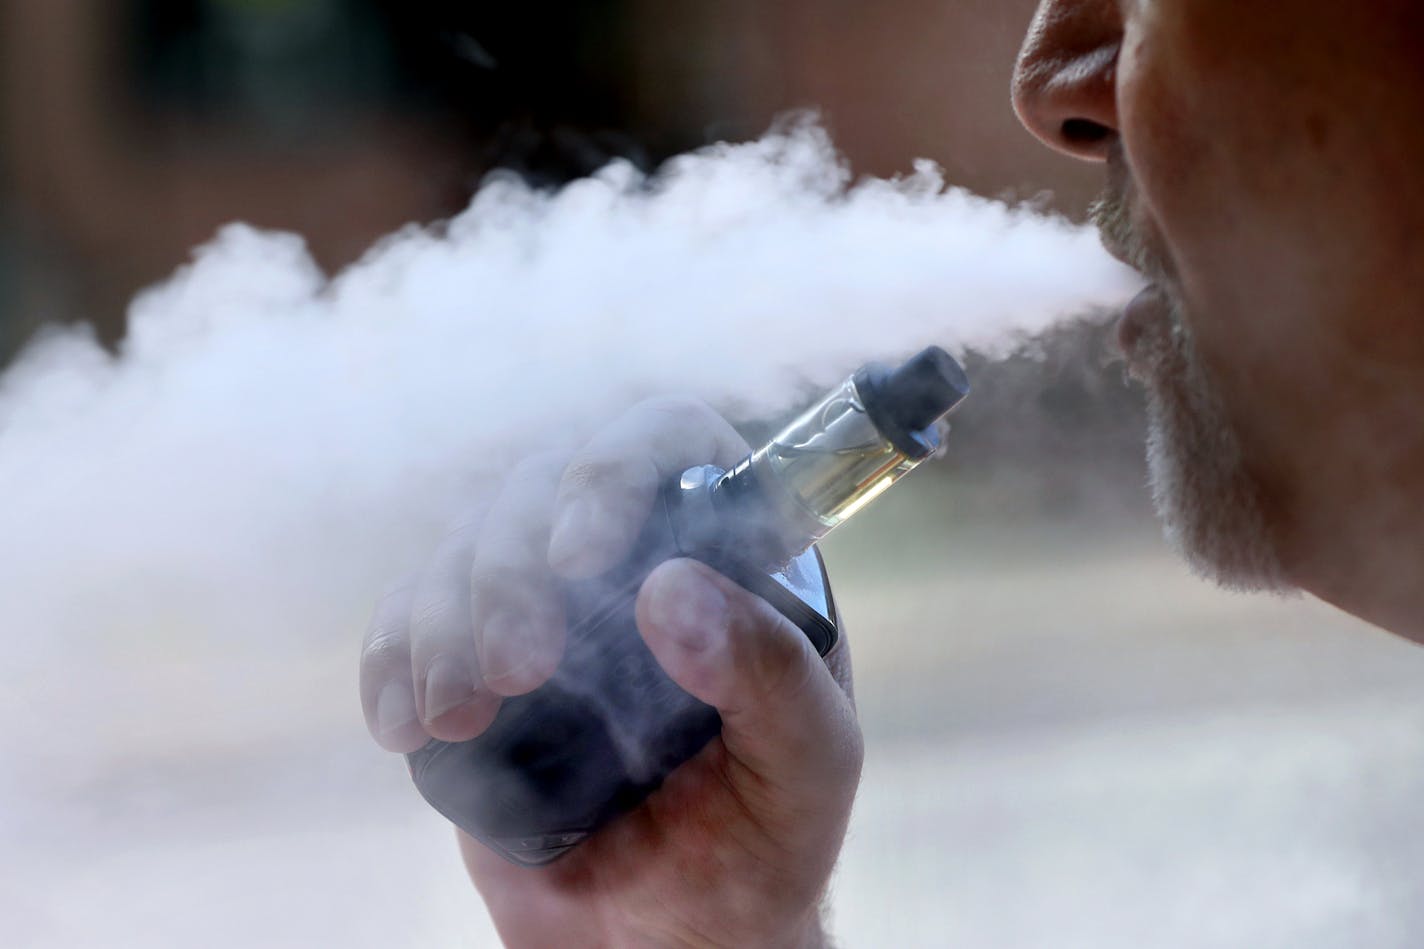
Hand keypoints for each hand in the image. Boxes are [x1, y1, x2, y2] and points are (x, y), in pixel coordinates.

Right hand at [360, 396, 862, 947]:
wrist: (671, 941)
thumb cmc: (762, 845)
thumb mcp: (806, 764)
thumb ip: (770, 674)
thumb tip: (671, 590)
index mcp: (727, 558)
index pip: (666, 442)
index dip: (614, 468)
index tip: (580, 554)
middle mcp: (629, 563)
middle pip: (543, 487)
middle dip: (511, 567)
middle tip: (521, 670)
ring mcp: (544, 612)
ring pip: (465, 548)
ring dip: (444, 618)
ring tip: (460, 716)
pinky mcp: (475, 668)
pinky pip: (409, 624)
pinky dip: (391, 659)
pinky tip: (403, 722)